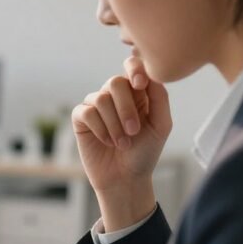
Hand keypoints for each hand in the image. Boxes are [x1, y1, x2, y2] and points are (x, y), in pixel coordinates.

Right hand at [71, 56, 171, 229]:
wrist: (125, 178)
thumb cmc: (145, 152)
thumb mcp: (161, 124)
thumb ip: (159, 97)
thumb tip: (149, 74)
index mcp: (137, 92)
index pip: (132, 65)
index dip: (135, 68)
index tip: (140, 84)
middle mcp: (115, 95)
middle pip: (115, 82)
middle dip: (126, 107)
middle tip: (134, 130)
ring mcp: (96, 106)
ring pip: (100, 98)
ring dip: (114, 123)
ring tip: (122, 143)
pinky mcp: (81, 119)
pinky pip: (86, 112)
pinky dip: (99, 128)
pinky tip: (107, 142)